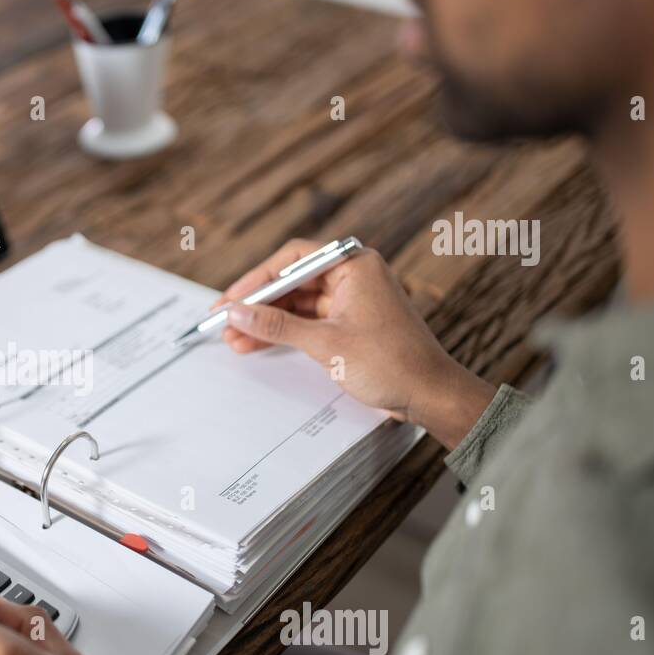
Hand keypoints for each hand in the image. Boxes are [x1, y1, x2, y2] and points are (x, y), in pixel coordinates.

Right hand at [218, 238, 495, 449]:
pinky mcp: (349, 322)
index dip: (256, 279)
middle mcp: (352, 275)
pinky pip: (308, 321)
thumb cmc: (391, 363)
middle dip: (258, 304)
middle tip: (225, 321)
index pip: (293, 259)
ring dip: (267, 321)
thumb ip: (277, 325)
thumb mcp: (324, 343)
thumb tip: (237, 312)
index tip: (230, 299)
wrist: (428, 394)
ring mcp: (351, 299)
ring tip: (234, 338)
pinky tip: (256, 343)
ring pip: (297, 303)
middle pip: (292, 281)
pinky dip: (284, 332)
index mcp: (354, 265)